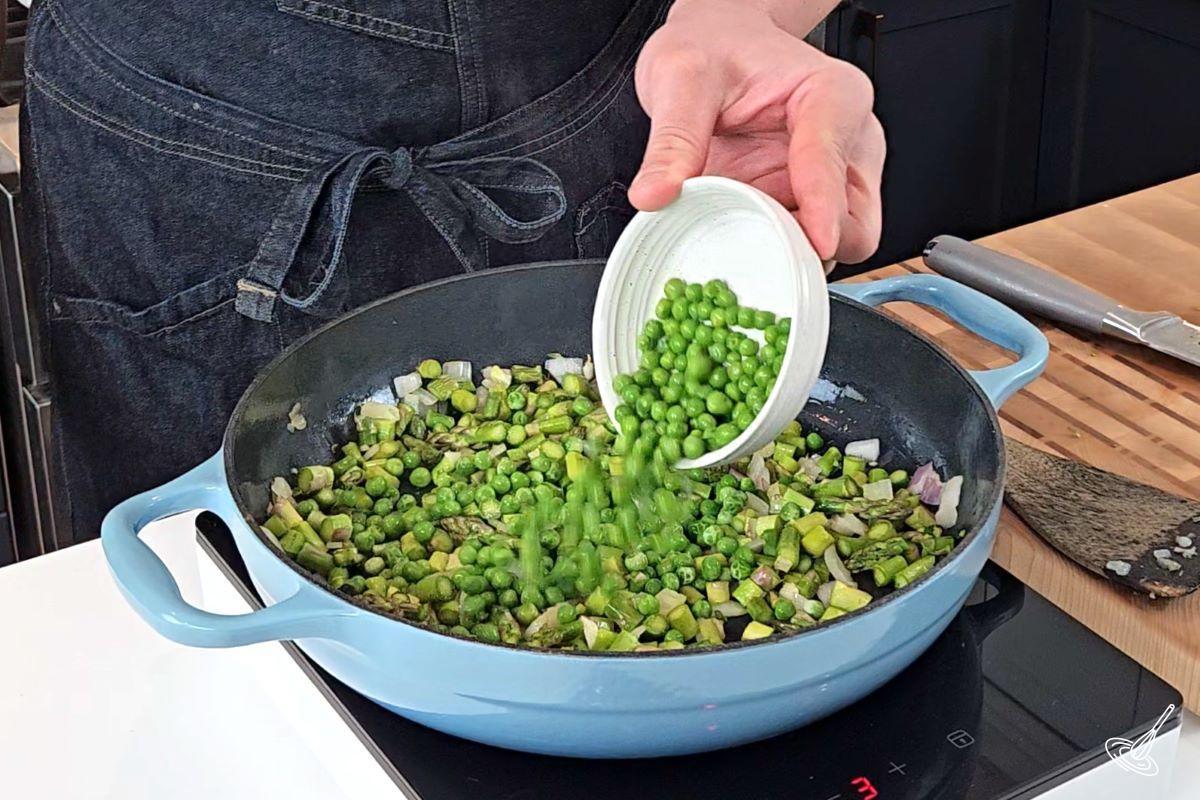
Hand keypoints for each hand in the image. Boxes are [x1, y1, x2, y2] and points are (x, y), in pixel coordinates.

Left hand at [629, 0, 884, 264]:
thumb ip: (673, 140)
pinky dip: (774, 253)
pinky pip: (802, 246)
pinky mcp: (805, 205)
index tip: (816, 241)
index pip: (833, 163)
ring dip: (789, 254)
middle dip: (811, 245)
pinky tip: (738, 239)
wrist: (715, 44)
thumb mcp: (682, 78)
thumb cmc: (715, 47)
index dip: (825, 208)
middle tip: (752, 247)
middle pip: (855, 224)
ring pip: (834, 245)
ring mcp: (830, 181)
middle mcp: (846, 143)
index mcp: (833, 96)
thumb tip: (654, 195)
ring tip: (736, 238)